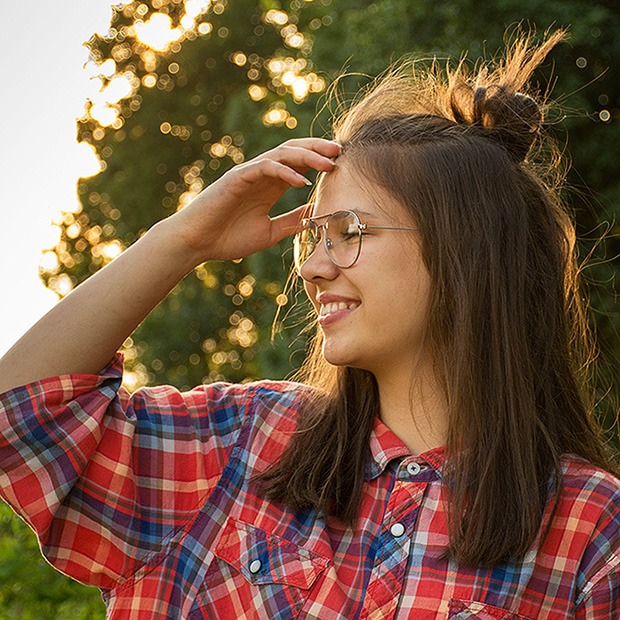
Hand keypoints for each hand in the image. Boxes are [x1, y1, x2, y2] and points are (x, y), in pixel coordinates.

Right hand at [166, 138, 339, 263]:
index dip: (321, 161)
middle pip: (295, 152)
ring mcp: (249, 174)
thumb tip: (317, 216)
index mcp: (271, 186)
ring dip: (307, 156)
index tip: (343, 165)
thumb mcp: (271, 231)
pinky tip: (300, 181)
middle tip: (341, 151)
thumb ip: (293, 221)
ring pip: (282, 154)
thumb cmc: (229, 238)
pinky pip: (264, 168)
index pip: (300, 165)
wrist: (197, 243)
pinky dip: (284, 172)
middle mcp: (262, 175)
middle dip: (319, 149)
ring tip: (328, 161)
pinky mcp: (236, 179)